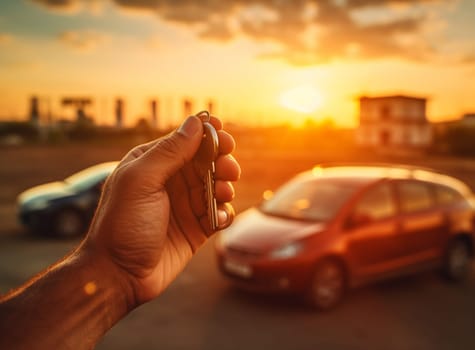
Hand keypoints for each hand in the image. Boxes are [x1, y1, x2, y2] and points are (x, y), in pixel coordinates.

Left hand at [82, 116, 239, 306]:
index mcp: (152, 163)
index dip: (208, 134)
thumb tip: (196, 122)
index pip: (186, 140)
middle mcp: (171, 181)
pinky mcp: (197, 228)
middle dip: (222, 161)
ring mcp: (185, 205)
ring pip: (218, 185)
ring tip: (222, 194)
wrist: (119, 275)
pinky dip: (224, 213)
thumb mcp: (141, 181)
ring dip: (226, 187)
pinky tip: (218, 218)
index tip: (223, 134)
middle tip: (229, 168)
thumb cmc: (121, 225)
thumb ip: (170, 151)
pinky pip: (220, 213)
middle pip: (207, 161)